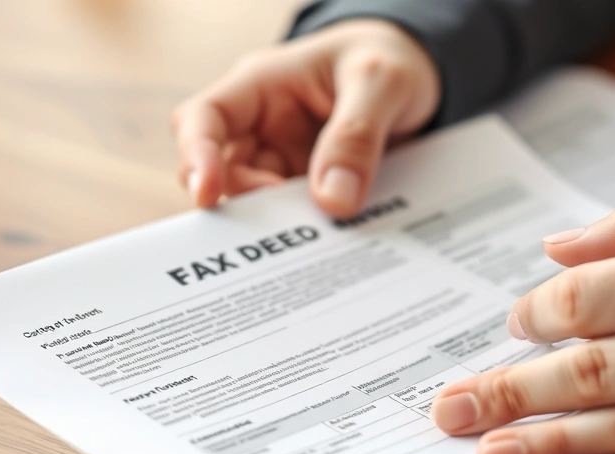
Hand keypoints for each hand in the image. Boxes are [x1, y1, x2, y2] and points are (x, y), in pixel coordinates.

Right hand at [171, 19, 439, 216]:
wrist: (419, 73)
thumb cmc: (387, 56)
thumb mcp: (381, 81)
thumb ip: (356, 135)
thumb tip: (332, 200)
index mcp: (262, 86)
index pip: (204, 119)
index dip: (196, 157)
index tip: (206, 195)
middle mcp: (264, 126)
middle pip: (230, 175)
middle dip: (256, 205)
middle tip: (299, 223)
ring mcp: (287, 160)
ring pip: (267, 206)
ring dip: (292, 223)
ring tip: (331, 229)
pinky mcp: (314, 186)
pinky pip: (305, 217)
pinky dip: (320, 229)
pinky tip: (345, 235)